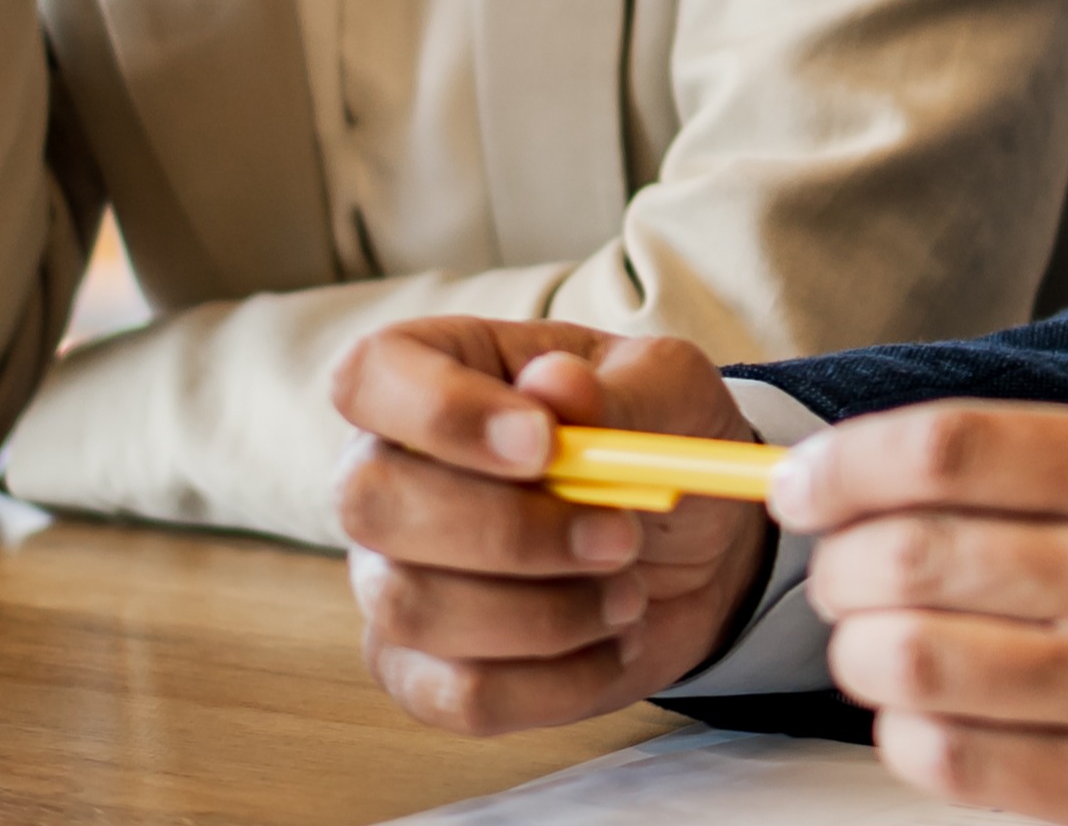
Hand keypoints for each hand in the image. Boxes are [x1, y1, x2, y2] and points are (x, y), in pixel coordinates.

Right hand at [331, 319, 777, 735]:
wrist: (697, 542)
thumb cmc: (656, 439)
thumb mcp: (668, 388)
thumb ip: (616, 391)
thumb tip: (555, 385)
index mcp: (431, 372)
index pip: (370, 378)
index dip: (440, 413)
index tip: (542, 445)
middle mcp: (386, 473)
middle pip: (372, 503)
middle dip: (506, 532)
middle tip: (619, 537)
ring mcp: (391, 578)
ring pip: (413, 609)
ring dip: (545, 613)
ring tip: (630, 592)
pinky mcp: (422, 670)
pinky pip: (459, 694)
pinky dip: (557, 682)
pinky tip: (614, 644)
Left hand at [786, 401, 1067, 825]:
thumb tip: (896, 469)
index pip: (953, 449)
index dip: (846, 464)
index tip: (804, 480)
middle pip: (910, 557)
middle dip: (836, 564)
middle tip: (837, 568)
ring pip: (908, 664)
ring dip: (861, 651)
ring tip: (877, 641)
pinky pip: (951, 760)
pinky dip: (906, 732)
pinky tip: (928, 711)